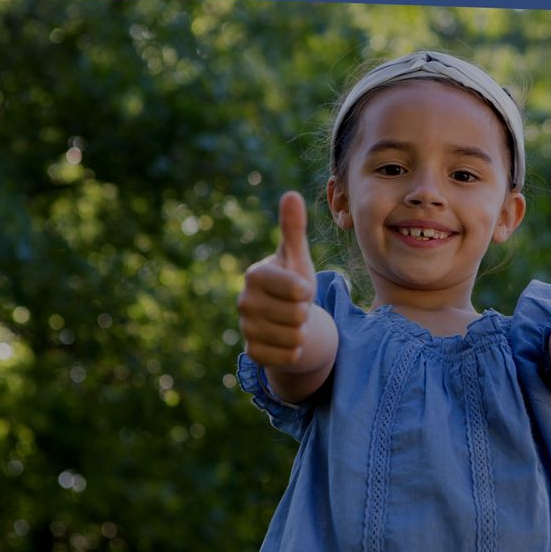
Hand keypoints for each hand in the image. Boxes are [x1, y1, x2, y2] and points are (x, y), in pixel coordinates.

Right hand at [237, 191, 316, 368]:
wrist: (287, 321)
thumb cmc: (294, 284)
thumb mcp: (297, 258)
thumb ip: (294, 229)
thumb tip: (292, 194)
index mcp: (255, 275)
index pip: (296, 289)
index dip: (306, 291)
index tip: (301, 288)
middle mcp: (244, 302)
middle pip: (298, 315)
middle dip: (306, 313)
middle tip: (296, 307)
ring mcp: (246, 329)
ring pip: (295, 337)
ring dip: (302, 332)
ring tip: (292, 323)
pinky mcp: (253, 353)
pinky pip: (289, 357)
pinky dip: (295, 351)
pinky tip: (287, 341)